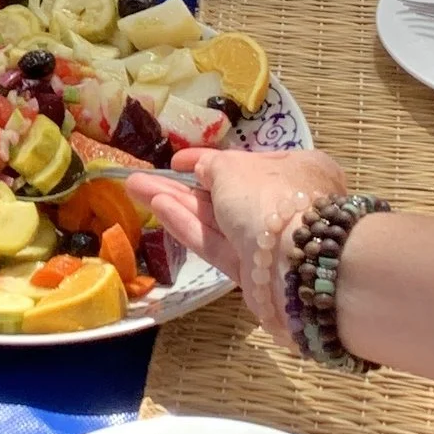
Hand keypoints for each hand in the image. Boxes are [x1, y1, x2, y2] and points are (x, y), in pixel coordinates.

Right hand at [127, 144, 348, 338]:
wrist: (297, 264)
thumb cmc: (270, 198)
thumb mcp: (235, 168)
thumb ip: (211, 166)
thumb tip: (202, 169)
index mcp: (297, 170)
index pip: (247, 162)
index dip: (208, 160)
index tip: (177, 160)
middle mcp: (287, 205)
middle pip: (227, 193)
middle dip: (184, 186)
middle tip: (143, 177)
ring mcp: (269, 242)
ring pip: (217, 220)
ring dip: (177, 204)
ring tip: (136, 188)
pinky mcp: (254, 272)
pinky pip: (218, 244)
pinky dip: (189, 227)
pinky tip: (157, 208)